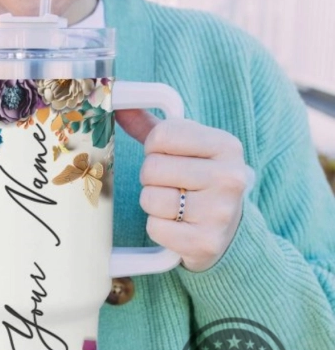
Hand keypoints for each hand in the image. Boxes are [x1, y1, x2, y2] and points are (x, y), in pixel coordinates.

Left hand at [115, 109, 249, 272]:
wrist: (228, 231)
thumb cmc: (199, 181)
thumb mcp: (186, 149)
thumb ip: (153, 127)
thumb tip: (119, 107)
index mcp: (226, 146)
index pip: (162, 135)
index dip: (153, 148)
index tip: (167, 157)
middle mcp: (229, 177)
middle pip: (152, 168)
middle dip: (151, 178)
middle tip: (169, 185)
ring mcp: (220, 212)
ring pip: (150, 199)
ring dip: (152, 203)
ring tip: (173, 205)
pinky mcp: (205, 242)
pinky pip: (155, 227)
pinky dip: (157, 227)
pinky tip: (176, 225)